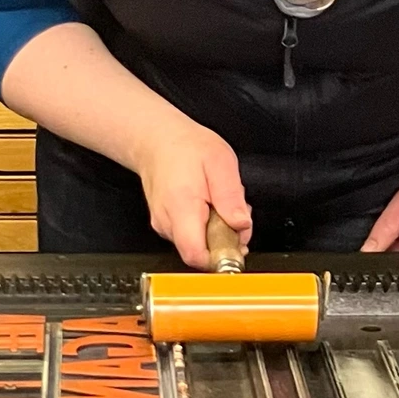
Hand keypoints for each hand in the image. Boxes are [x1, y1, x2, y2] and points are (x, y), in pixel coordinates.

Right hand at [132, 121, 251, 268]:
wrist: (156, 140)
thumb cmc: (185, 147)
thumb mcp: (220, 161)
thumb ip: (231, 196)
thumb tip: (241, 225)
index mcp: (181, 207)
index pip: (196, 255)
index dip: (221, 257)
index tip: (237, 244)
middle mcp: (167, 222)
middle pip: (202, 252)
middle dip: (226, 238)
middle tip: (234, 212)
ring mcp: (164, 226)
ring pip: (198, 245)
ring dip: (217, 231)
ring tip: (219, 203)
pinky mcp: (165, 225)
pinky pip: (192, 236)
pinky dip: (207, 226)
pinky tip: (209, 205)